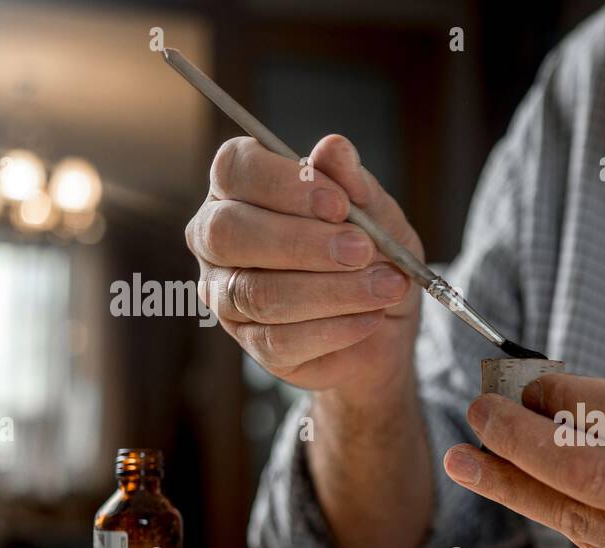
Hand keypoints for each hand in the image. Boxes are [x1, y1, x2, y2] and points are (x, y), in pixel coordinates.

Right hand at [185, 134, 422, 404]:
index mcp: (240, 188)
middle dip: (303, 242)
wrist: (387, 327)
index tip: (339, 204)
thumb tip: (334, 147)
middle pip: (229, 232)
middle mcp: (217, 238)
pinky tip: (370, 319)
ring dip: (331, 291)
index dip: (284, 185)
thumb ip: (356, 187)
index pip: (234, 170)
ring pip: (257, 292)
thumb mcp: (380, 219)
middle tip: (362, 250)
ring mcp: (226, 294)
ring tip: (386, 287)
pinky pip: (279, 339)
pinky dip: (333, 329)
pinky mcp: (251, 343)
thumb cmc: (373, 258)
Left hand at [442, 375, 604, 547]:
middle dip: (522, 445)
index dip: (564, 404)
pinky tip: (523, 490)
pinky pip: (599, 547)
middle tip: (478, 417)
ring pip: (585, 521)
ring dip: (518, 487)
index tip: (519, 386)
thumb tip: (543, 395)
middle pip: (595, 477)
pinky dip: (559, 513)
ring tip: (469, 460)